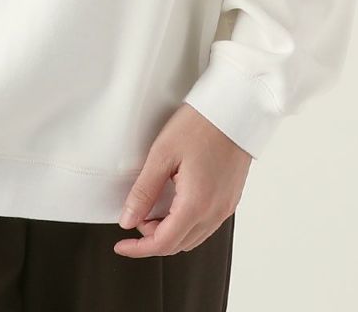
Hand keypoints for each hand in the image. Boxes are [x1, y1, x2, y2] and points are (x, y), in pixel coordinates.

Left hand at [114, 103, 251, 256]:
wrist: (235, 108)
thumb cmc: (201, 124)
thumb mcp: (162, 154)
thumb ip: (144, 191)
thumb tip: (128, 219)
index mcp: (196, 204)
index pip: (163, 243)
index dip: (138, 249)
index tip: (122, 245)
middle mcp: (214, 212)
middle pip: (178, 245)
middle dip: (152, 238)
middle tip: (136, 215)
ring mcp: (225, 207)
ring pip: (193, 238)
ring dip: (170, 232)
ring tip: (153, 210)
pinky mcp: (230, 199)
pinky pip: (205, 225)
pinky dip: (186, 224)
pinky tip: (174, 204)